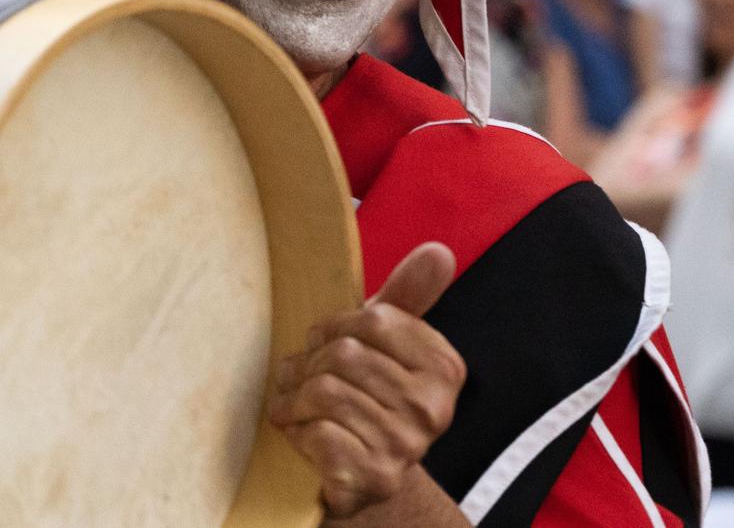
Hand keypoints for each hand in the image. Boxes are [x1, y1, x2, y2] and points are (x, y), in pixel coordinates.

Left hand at [269, 242, 465, 518]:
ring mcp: (406, 446)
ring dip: (293, 399)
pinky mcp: (374, 478)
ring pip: (326, 392)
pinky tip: (301, 435)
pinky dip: (298, 432)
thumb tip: (439, 251)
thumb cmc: (369, 399)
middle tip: (293, 375)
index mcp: (444, 367)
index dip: (334, 327)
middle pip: (345, 355)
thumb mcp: (387, 346)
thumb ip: (408, 297)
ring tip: (289, 403)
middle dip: (307, 363)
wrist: (363, 482)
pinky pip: (318, 434)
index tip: (320, 340)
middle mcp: (434, 408)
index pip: (375, 320)